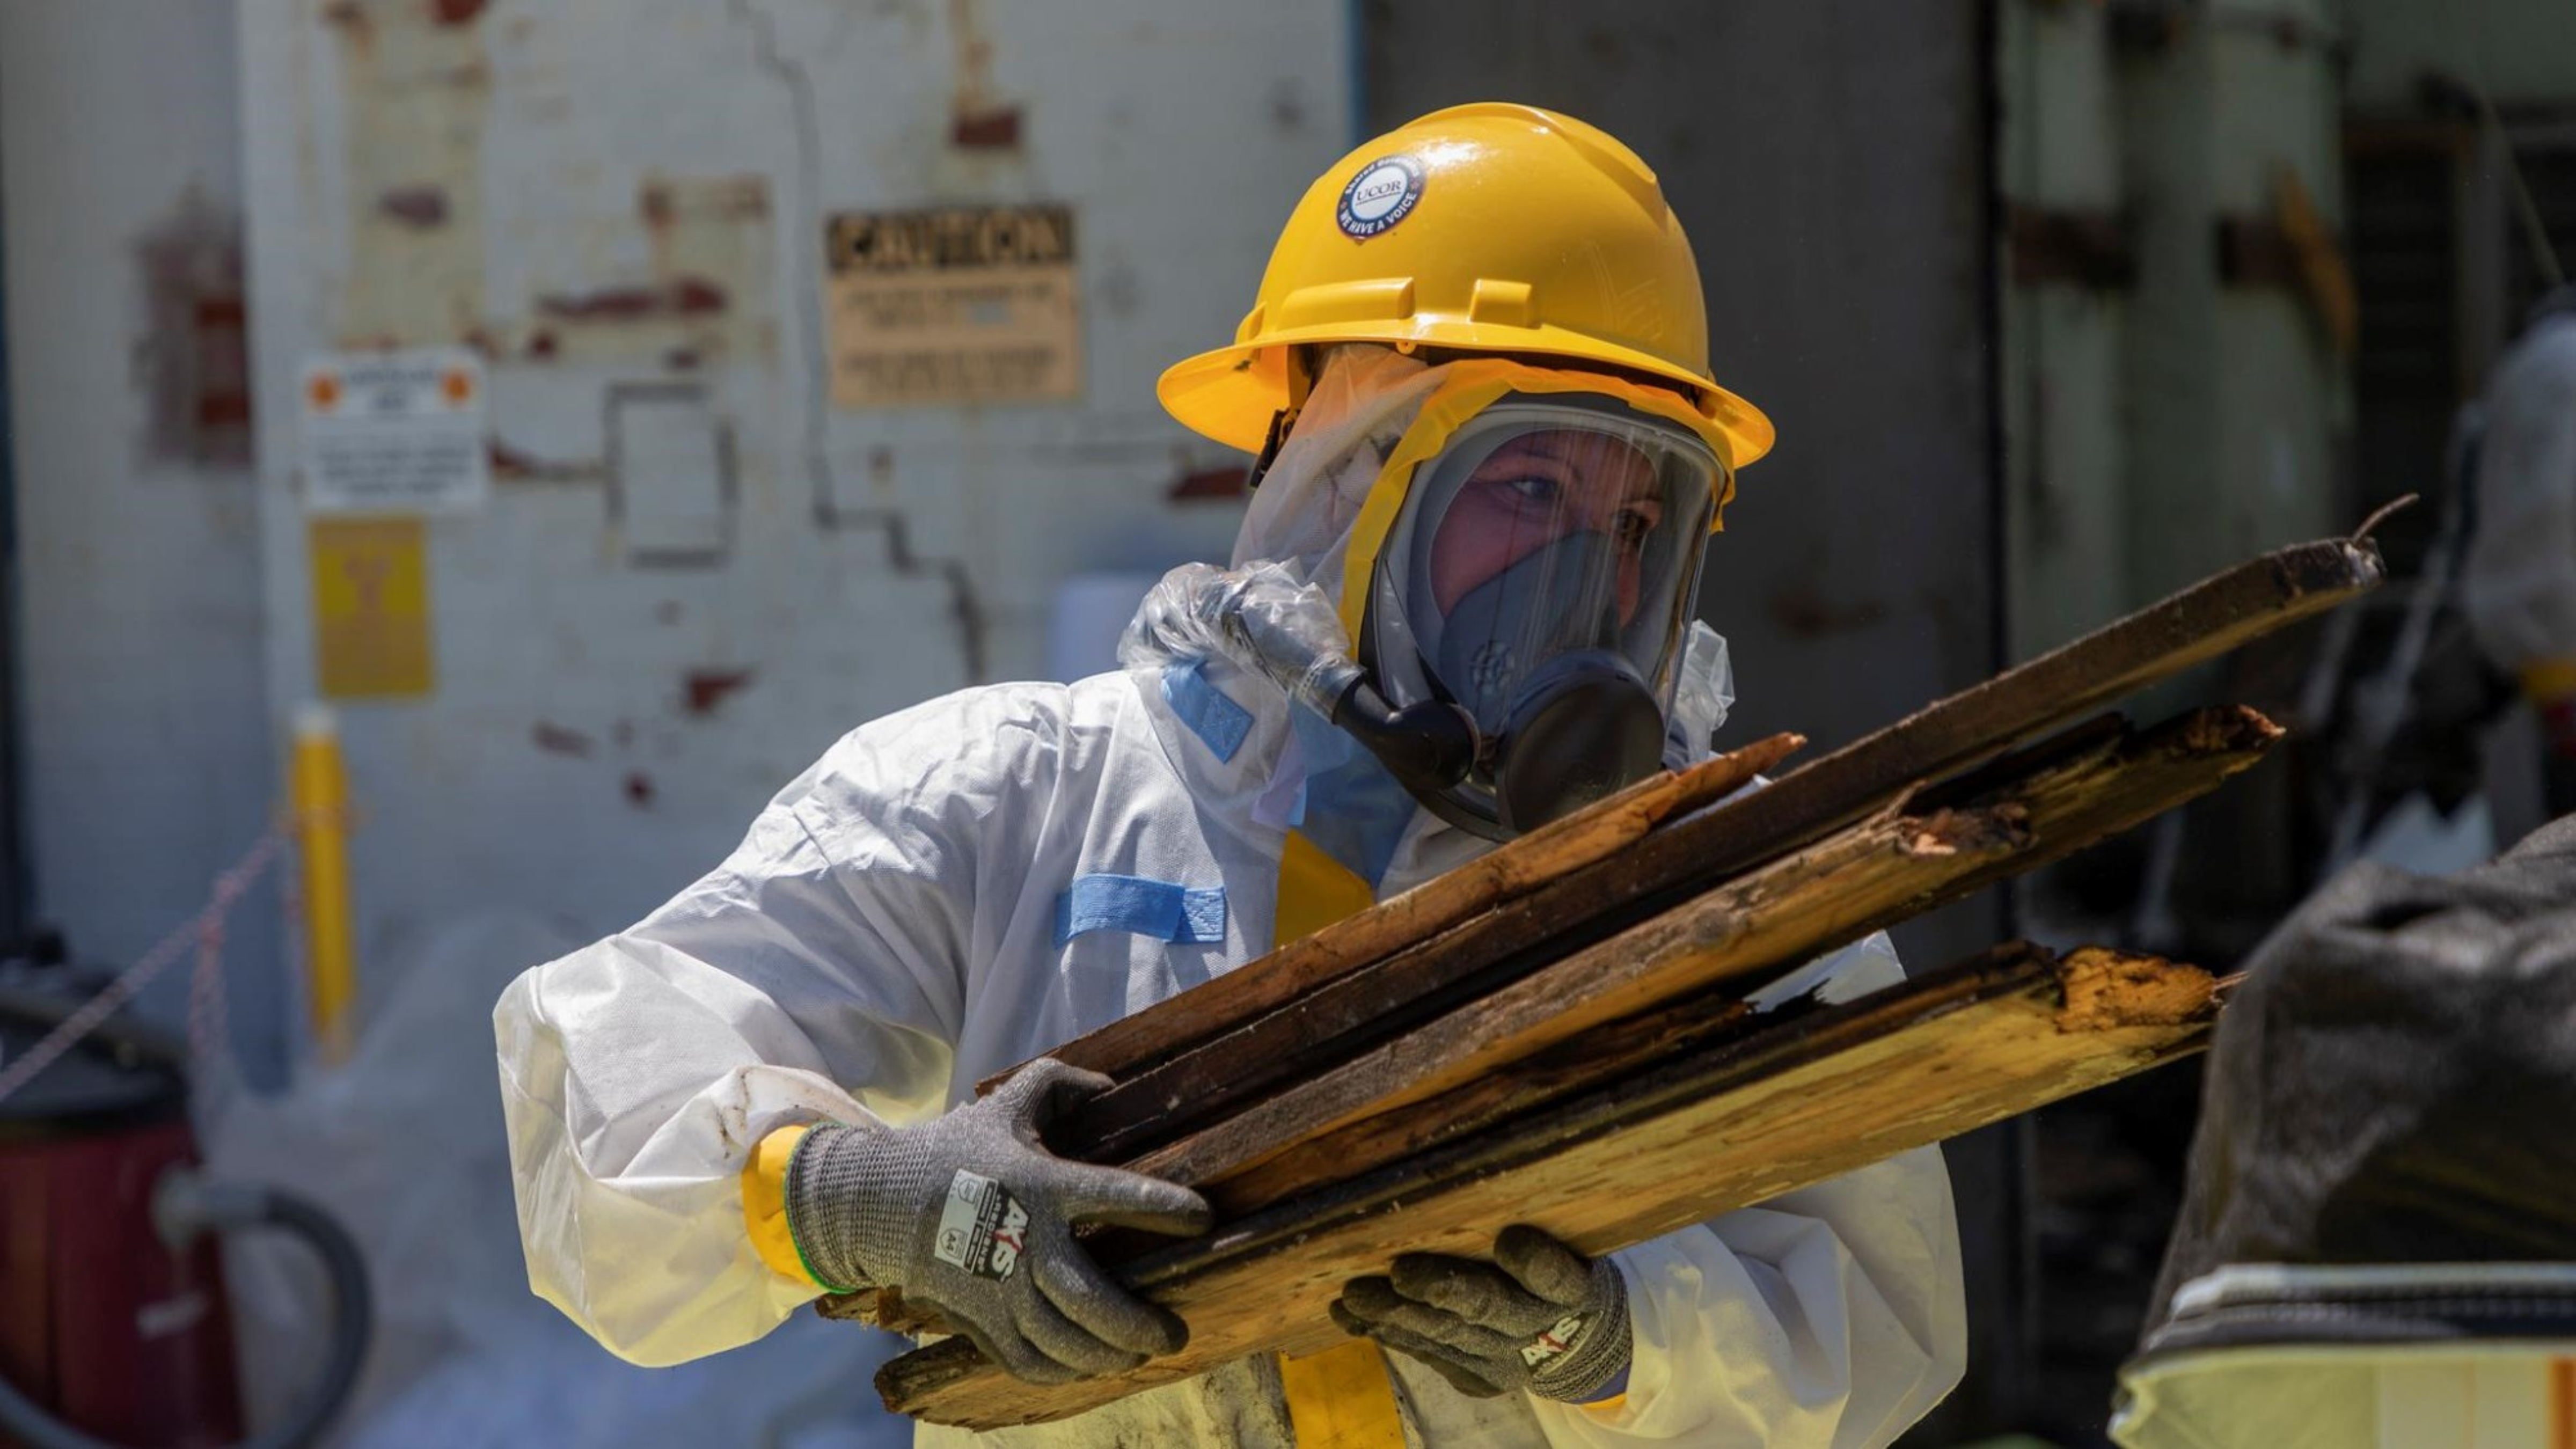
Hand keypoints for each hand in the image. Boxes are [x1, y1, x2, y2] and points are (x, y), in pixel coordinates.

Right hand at [785, 1058, 1211, 1383]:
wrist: (880, 1201)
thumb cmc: (956, 1149)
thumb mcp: (1008, 1102)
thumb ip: (1062, 1084)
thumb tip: (1110, 1086)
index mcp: (1042, 1185)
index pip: (1115, 1194)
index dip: (1163, 1206)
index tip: (1203, 1217)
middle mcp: (1025, 1243)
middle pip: (1091, 1300)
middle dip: (1139, 1324)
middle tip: (1174, 1332)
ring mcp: (999, 1290)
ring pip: (1064, 1342)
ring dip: (1109, 1354)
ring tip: (1140, 1352)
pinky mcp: (978, 1320)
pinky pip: (1027, 1361)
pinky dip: (1062, 1372)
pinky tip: (1089, 1367)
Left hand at [1329, 1225, 1630, 1401]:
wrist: (1575, 1347)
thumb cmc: (1555, 1270)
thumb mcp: (1565, 1241)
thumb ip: (1529, 1216)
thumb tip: (1471, 1162)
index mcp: (1572, 1287)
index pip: (1556, 1275)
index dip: (1535, 1261)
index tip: (1509, 1238)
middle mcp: (1539, 1327)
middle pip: (1489, 1308)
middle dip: (1440, 1291)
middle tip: (1397, 1272)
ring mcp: (1507, 1361)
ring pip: (1446, 1336)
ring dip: (1395, 1314)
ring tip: (1354, 1296)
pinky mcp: (1477, 1378)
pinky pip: (1428, 1354)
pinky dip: (1390, 1332)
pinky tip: (1352, 1317)